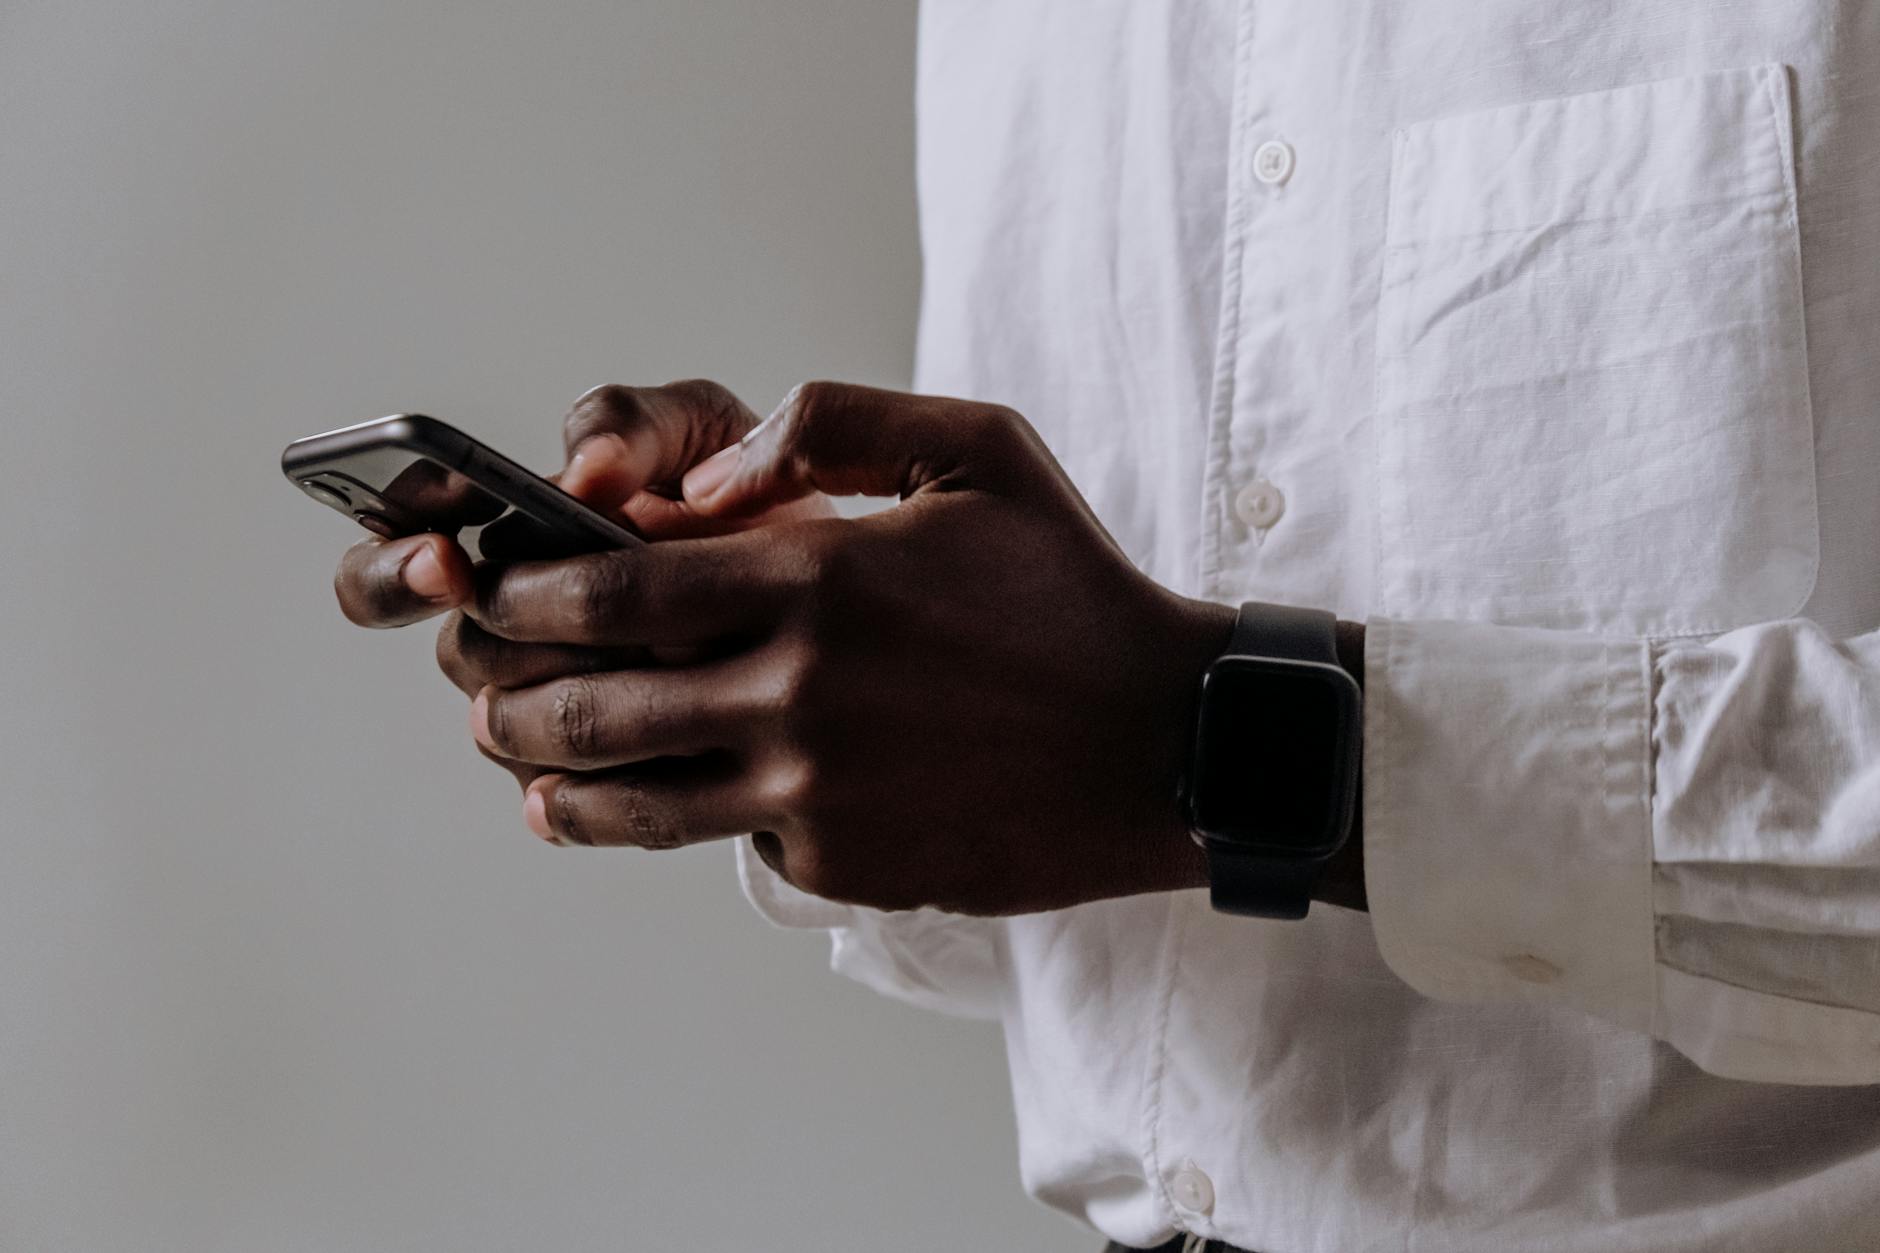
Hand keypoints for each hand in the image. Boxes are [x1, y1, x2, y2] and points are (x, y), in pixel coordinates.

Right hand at [331, 380, 834, 789]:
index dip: (396, 565)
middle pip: (465, 652)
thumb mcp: (701, 430)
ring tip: (679, 660)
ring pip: (516, 728)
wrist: (844, 591)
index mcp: (509, 535)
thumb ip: (633, 424)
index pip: (392, 553)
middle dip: (527, 637)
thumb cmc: (748, 495)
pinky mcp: (601, 782)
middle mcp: (510, 628)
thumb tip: (582, 469)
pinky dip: (625, 762)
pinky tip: (688, 733)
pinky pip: (576, 794)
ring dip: (589, 694)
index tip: (443, 560)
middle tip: (593, 618)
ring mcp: (551, 711)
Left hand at [464, 381, 1234, 914]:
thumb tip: (701, 483)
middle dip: (505, 694)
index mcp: (818, 578)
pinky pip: (724, 844)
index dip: (523, 593)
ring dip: (551, 779)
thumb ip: (832, 425)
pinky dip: (680, 821)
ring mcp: (816, 794)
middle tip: (480, 684)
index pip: (609, 590)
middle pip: (590, 706)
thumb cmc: (1072, 591)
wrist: (1167, 744)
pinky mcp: (842, 865)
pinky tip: (652, 805)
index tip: (493, 589)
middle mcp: (799, 693)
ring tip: (522, 765)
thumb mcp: (978, 450)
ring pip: (629, 801)